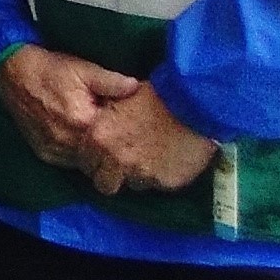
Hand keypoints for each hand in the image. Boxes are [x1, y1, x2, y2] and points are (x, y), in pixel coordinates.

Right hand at [0, 43, 140, 171]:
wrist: (9, 70)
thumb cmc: (49, 68)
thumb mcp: (82, 68)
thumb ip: (111, 81)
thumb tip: (137, 87)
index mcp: (83, 122)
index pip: (116, 143)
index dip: (126, 140)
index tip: (133, 137)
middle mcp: (68, 142)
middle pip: (102, 160)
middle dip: (112, 152)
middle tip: (120, 141)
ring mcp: (54, 150)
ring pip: (86, 165)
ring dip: (95, 156)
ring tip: (101, 142)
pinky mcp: (43, 152)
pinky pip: (69, 162)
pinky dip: (78, 155)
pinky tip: (82, 142)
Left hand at [82, 83, 217, 195]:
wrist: (194, 103)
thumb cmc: (156, 94)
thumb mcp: (119, 100)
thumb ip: (103, 120)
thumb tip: (94, 128)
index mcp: (99, 137)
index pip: (84, 163)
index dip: (94, 160)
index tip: (104, 156)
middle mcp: (116, 159)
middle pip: (104, 183)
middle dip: (112, 175)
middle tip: (125, 163)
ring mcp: (141, 174)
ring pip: (132, 185)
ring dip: (138, 175)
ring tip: (150, 158)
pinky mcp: (165, 182)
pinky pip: (157, 184)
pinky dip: (160, 175)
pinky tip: (167, 160)